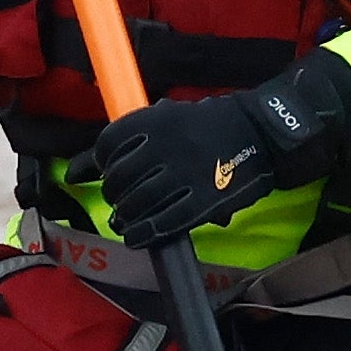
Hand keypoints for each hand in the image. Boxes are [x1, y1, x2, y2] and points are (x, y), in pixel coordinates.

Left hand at [91, 58, 350, 245]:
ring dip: (124, 215)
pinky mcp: (201, 203)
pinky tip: (135, 236)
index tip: (104, 168)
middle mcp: (165, 147)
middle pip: (119, 177)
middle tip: (117, 199)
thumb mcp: (174, 114)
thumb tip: (88, 165)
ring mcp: (183, 177)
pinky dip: (142, 234)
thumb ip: (137, 134)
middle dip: (112, 193)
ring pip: (136, 203)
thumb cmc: (216, 124)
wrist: (263, 135)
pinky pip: (161, 223)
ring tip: (124, 220)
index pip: (110, 143)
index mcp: (157, 120)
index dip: (100, 161)